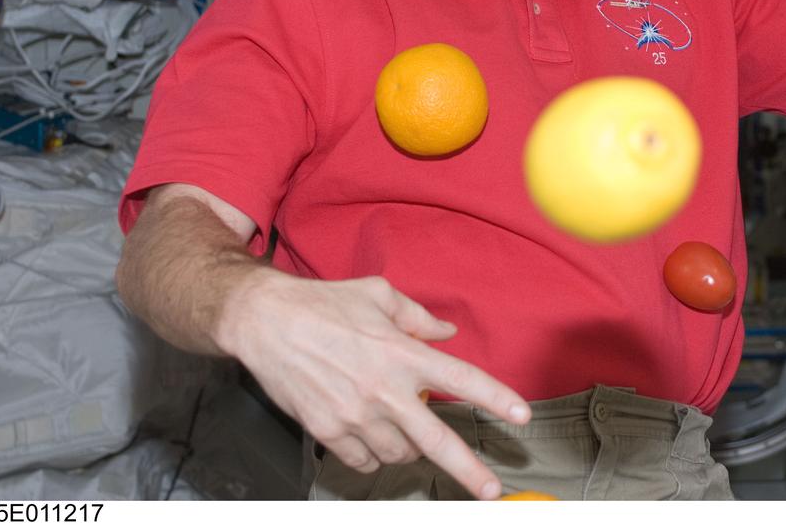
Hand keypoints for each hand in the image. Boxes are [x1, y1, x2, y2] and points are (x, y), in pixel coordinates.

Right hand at [222, 273, 530, 499]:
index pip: (461, 380)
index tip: (521, 416)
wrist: (264, 322)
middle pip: (436, 440)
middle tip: (491, 490)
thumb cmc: (321, 303)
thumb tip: (446, 332)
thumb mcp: (377, 295)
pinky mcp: (329, 432)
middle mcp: (384, 390)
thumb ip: (417, 317)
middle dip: (468, 470)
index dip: (496, 399)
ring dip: (408, 447)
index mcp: (402, 353)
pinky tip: (369, 433)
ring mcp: (355, 416)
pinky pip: (363, 461)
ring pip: (399, 453)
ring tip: (397, 423)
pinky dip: (372, 454)